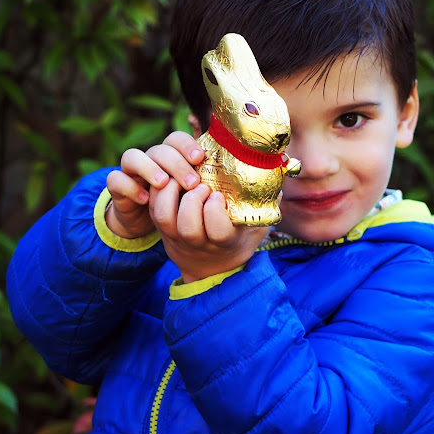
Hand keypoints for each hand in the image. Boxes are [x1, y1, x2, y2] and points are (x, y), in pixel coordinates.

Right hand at [105, 131, 204, 238]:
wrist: (144, 221)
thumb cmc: (173, 202)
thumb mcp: (191, 190)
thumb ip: (206, 175)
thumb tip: (224, 155)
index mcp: (169, 155)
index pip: (175, 138)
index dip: (186, 144)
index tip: (200, 158)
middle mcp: (149, 158)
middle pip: (158, 148)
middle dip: (176, 164)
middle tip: (192, 182)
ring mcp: (131, 170)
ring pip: (132, 156)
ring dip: (150, 168)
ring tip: (164, 184)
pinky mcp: (117, 186)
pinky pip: (116, 179)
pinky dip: (130, 187)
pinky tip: (146, 199)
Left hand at [149, 178, 268, 282]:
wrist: (210, 269)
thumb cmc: (238, 237)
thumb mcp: (257, 223)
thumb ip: (268, 199)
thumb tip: (281, 165)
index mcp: (224, 243)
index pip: (218, 232)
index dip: (216, 211)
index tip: (219, 195)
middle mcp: (198, 244)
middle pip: (188, 227)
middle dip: (193, 201)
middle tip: (201, 185)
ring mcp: (176, 238)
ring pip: (164, 217)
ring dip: (170, 193)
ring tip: (182, 179)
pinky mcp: (161, 230)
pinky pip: (152, 209)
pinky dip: (157, 191)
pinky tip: (171, 179)